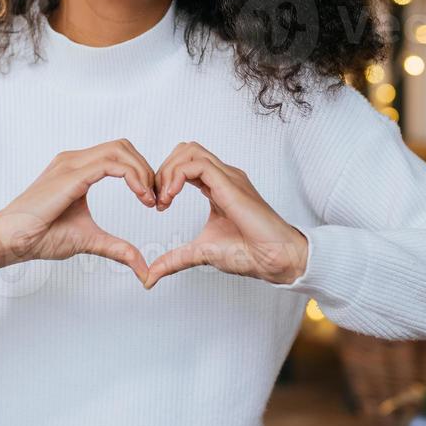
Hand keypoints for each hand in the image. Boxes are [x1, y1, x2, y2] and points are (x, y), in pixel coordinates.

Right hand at [0, 140, 153, 284]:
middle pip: (123, 146)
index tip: (153, 200)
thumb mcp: (89, 240)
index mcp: (77, 169)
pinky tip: (141, 197)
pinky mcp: (70, 176)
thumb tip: (143, 269)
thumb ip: (117, 248)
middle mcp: (74, 160)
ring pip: (120, 149)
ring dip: (143, 171)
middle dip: (146, 168)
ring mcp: (70, 164)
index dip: (142, 173)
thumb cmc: (39, 237)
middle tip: (156, 198)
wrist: (10, 240)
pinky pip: (111, 164)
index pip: (119, 155)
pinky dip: (133, 176)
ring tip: (150, 199)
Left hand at [143, 141, 307, 288]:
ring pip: (189, 150)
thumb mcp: (200, 253)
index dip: (164, 179)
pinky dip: (177, 176)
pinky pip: (196, 164)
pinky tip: (172, 197)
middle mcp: (223, 177)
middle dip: (163, 170)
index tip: (158, 206)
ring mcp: (228, 177)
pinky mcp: (230, 183)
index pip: (185, 164)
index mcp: (217, 187)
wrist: (274, 259)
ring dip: (168, 171)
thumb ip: (175, 259)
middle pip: (184, 150)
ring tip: (164, 198)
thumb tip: (151, 275)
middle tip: (157, 199)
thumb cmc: (248, 253)